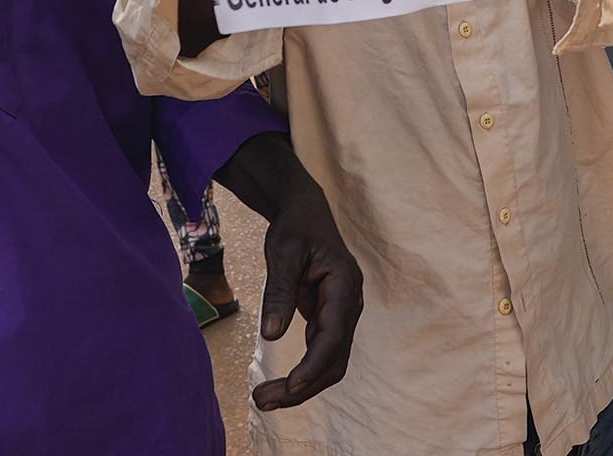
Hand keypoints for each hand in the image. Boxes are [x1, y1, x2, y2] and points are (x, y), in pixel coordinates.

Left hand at [252, 171, 363, 410]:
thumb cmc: (295, 227)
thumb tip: (271, 335)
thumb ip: (279, 291)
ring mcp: (343, 313)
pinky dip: (302, 373)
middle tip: (262, 401)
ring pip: (330, 361)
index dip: (313, 364)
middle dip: (303, 386)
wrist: (305, 212)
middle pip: (334, 358)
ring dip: (301, 386)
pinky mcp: (330, 318)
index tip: (290, 387)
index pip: (334, 334)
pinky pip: (321, 353)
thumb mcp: (282, 252)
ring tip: (263, 400)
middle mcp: (350, 303)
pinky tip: (278, 386)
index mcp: (344, 283)